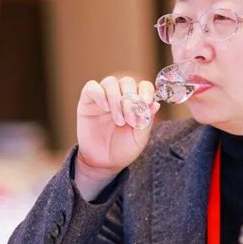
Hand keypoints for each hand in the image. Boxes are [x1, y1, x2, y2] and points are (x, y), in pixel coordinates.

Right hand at [75, 76, 159, 198]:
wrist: (103, 162)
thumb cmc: (123, 149)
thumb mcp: (139, 138)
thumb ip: (147, 121)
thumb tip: (155, 104)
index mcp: (135, 102)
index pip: (143, 86)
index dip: (146, 90)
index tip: (146, 101)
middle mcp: (119, 96)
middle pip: (127, 81)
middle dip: (131, 99)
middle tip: (130, 119)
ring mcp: (103, 97)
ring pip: (110, 82)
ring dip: (116, 100)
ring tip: (119, 121)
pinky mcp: (87, 101)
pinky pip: (91, 87)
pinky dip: (99, 94)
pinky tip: (105, 108)